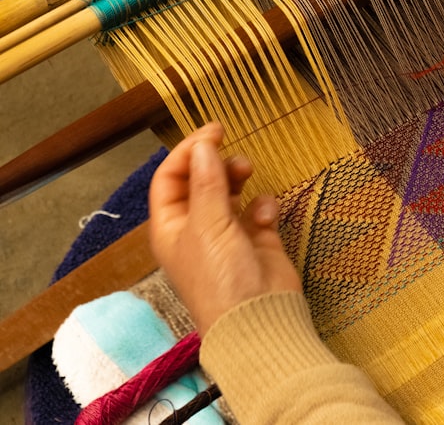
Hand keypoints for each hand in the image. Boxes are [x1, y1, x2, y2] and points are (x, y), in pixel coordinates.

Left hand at [149, 123, 301, 333]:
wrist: (259, 317)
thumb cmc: (221, 276)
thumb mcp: (208, 224)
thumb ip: (207, 182)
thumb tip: (204, 146)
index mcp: (172, 226)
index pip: (170, 178)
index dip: (188, 152)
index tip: (214, 132)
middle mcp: (197, 227)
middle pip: (201, 181)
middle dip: (216, 163)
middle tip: (236, 156)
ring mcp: (229, 234)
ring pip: (231, 191)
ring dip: (239, 178)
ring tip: (249, 172)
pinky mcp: (259, 240)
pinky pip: (259, 210)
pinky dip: (264, 206)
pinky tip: (267, 216)